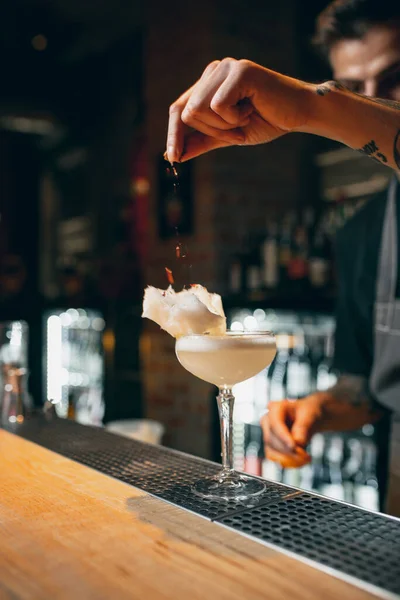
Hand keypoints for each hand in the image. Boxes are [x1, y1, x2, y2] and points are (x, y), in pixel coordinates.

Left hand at [166, 58, 309, 162]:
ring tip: (245, 118)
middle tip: (238, 129)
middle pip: (186, 113)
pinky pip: (217, 106)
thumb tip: (175, 155)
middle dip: (212, 132)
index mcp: (208, 83)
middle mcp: (213, 71)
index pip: (178, 109)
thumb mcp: (228, 135)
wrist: (299, 113)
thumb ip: (203, 141)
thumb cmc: (267, 121)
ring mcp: (225, 68)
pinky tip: (251, 109)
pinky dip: (233, 118)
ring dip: (223, 126)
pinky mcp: (238, 70)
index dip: (173, 135)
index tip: (173, 159)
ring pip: (198, 109)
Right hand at [261, 395, 324, 467]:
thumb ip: (303, 427)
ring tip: (306, 459)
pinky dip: (287, 462)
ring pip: (271, 451)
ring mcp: (267, 433)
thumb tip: (297, 442)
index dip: (283, 437)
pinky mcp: (271, 445)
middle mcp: (267, 420)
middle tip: (306, 457)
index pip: (275, 424)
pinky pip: (275, 458)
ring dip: (288, 459)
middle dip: (288, 451)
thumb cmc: (309, 413)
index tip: (294, 447)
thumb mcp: (310, 415)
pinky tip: (301, 461)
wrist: (309, 418)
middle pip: (271, 439)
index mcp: (275, 408)